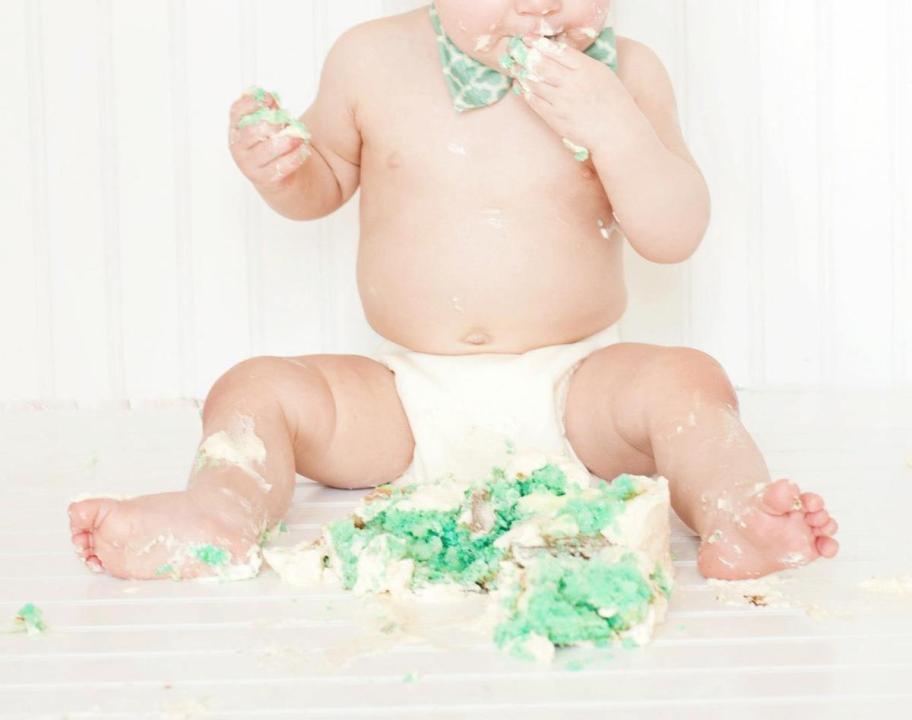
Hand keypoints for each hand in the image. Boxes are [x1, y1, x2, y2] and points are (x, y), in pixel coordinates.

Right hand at [228, 88, 310, 191]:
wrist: (277, 177)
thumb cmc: (271, 145)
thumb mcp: (268, 125)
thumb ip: (269, 111)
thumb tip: (270, 98)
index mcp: (236, 130)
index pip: (236, 112)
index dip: (252, 103)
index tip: (270, 99)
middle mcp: (238, 147)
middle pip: (252, 131)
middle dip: (272, 123)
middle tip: (286, 120)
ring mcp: (249, 165)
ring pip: (268, 149)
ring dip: (286, 141)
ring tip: (299, 136)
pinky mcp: (264, 179)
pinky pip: (281, 166)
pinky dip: (294, 157)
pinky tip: (303, 150)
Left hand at [507, 37, 632, 155]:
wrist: (616, 131)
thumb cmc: (612, 102)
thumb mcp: (602, 74)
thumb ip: (581, 64)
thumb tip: (559, 55)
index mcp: (586, 68)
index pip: (557, 51)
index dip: (539, 44)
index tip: (529, 40)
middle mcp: (573, 82)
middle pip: (542, 65)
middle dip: (526, 57)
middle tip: (517, 53)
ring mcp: (563, 101)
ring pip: (534, 83)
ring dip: (522, 74)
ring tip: (516, 69)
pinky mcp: (556, 118)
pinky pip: (535, 102)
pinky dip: (526, 93)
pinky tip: (522, 87)